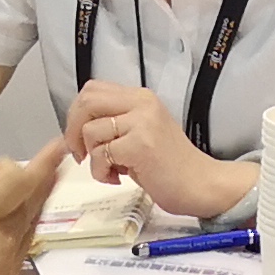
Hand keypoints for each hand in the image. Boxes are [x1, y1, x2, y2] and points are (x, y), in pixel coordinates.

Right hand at [0, 137, 66, 274]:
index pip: (18, 180)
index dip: (36, 161)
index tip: (47, 149)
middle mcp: (0, 241)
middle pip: (34, 200)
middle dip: (45, 176)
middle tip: (51, 160)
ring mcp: (7, 268)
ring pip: (31, 226)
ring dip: (35, 204)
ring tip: (31, 191)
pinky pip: (22, 253)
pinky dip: (22, 235)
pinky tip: (7, 239)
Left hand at [67, 80, 248, 223]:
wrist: (201, 184)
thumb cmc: (171, 165)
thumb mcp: (141, 132)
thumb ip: (114, 124)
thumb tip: (73, 131)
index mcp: (141, 97)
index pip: (92, 90)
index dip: (76, 114)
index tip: (78, 137)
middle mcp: (142, 103)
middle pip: (86, 102)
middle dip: (73, 130)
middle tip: (81, 154)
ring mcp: (142, 123)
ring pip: (90, 130)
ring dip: (92, 157)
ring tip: (110, 170)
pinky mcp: (140, 145)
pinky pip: (101, 153)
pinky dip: (100, 171)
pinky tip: (117, 177)